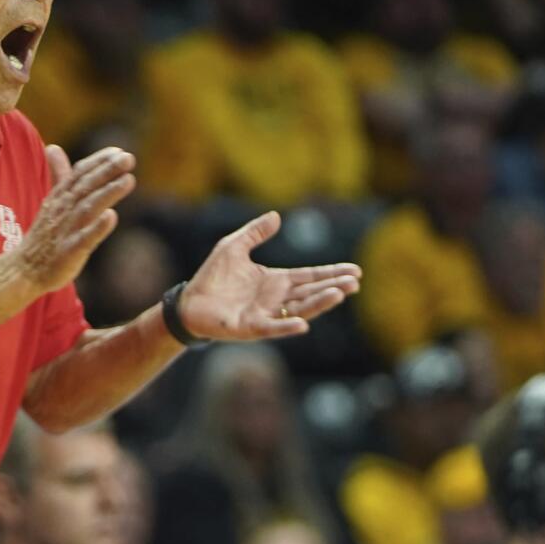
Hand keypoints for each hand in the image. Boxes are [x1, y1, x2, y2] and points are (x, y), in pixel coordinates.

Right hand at [16, 145, 135, 292]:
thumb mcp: (51, 201)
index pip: (80, 173)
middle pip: (86, 186)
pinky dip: (97, 227)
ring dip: (108, 193)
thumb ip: (59, 175)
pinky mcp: (70, 251)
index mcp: (60, 197)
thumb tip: (53, 147)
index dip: (99, 161)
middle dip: (107, 170)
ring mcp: (66, 230)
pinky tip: (111, 217)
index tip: (118, 151)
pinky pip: (84, 238)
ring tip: (128, 180)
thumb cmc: (44, 235)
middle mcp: (63, 210)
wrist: (24, 269)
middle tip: (128, 158)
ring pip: (88, 208)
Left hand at [179, 211, 360, 339]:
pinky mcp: (250, 327)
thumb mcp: (233, 246)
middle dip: (333, 287)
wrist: (189, 302)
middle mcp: (276, 299)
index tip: (355, 271)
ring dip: (319, 304)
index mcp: (275, 281)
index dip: (331, 273)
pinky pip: (272, 328)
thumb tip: (276, 215)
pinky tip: (303, 325)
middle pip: (311, 293)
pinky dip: (287, 327)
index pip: (310, 277)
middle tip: (355, 282)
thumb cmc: (212, 277)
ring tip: (339, 294)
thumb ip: (255, 232)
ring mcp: (266, 314)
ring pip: (299, 310)